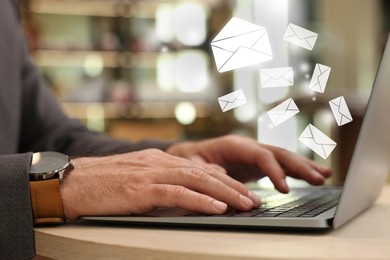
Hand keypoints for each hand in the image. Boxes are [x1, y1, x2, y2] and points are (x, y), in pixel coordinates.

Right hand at [60, 149, 259, 218]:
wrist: (72, 182)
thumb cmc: (103, 183)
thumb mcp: (137, 178)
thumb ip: (160, 182)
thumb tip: (184, 194)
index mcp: (159, 160)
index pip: (199, 168)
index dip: (224, 180)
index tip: (242, 191)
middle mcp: (159, 162)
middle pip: (205, 172)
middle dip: (233, 187)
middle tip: (254, 198)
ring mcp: (151, 173)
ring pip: (198, 180)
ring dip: (225, 193)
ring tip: (245, 203)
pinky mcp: (142, 188)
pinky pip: (178, 193)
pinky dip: (201, 200)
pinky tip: (217, 207)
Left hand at [166, 135, 331, 192]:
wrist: (190, 155)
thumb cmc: (190, 159)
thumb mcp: (192, 163)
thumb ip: (207, 169)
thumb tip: (223, 176)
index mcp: (234, 145)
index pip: (260, 154)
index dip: (274, 170)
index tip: (284, 187)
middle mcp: (249, 147)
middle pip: (278, 153)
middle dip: (300, 165)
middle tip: (319, 178)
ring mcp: (255, 154)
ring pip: (284, 157)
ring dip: (305, 166)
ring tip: (326, 175)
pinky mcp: (257, 164)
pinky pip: (281, 166)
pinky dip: (297, 171)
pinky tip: (314, 176)